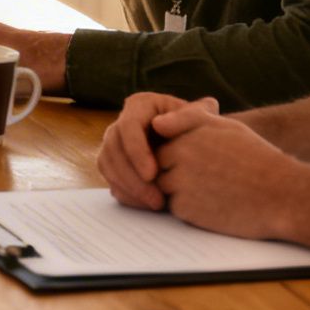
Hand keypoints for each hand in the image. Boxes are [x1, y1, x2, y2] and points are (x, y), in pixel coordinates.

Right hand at [98, 92, 212, 210]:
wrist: (200, 145)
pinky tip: (147, 204)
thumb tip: (158, 125)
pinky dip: (126, 193)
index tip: (153, 174)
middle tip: (155, 198)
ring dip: (128, 187)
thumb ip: (189, 114)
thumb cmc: (202, 129)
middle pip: (113, 147)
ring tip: (156, 203)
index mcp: (140, 105)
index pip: (128, 126)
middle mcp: (122, 122)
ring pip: (107, 165)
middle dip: (131, 176)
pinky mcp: (115, 164)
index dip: (136, 151)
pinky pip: (110, 178)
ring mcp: (115, 144)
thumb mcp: (202, 117)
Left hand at [149, 101, 303, 238]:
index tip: (207, 161)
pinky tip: (217, 205)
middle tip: (212, 178)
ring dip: (183, 191)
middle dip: (178, 173)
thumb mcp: (228, 128)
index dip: (183, 154)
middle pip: (161, 167)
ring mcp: (181, 184)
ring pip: (166, 188)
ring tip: (216, 190)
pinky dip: (192, 209)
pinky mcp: (186, 209)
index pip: (164, 145)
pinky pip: (176, 208)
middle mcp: (180, 157)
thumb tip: (156, 123)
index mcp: (188, 135)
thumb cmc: (258, 158)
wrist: (284, 196)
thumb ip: (190, 120)